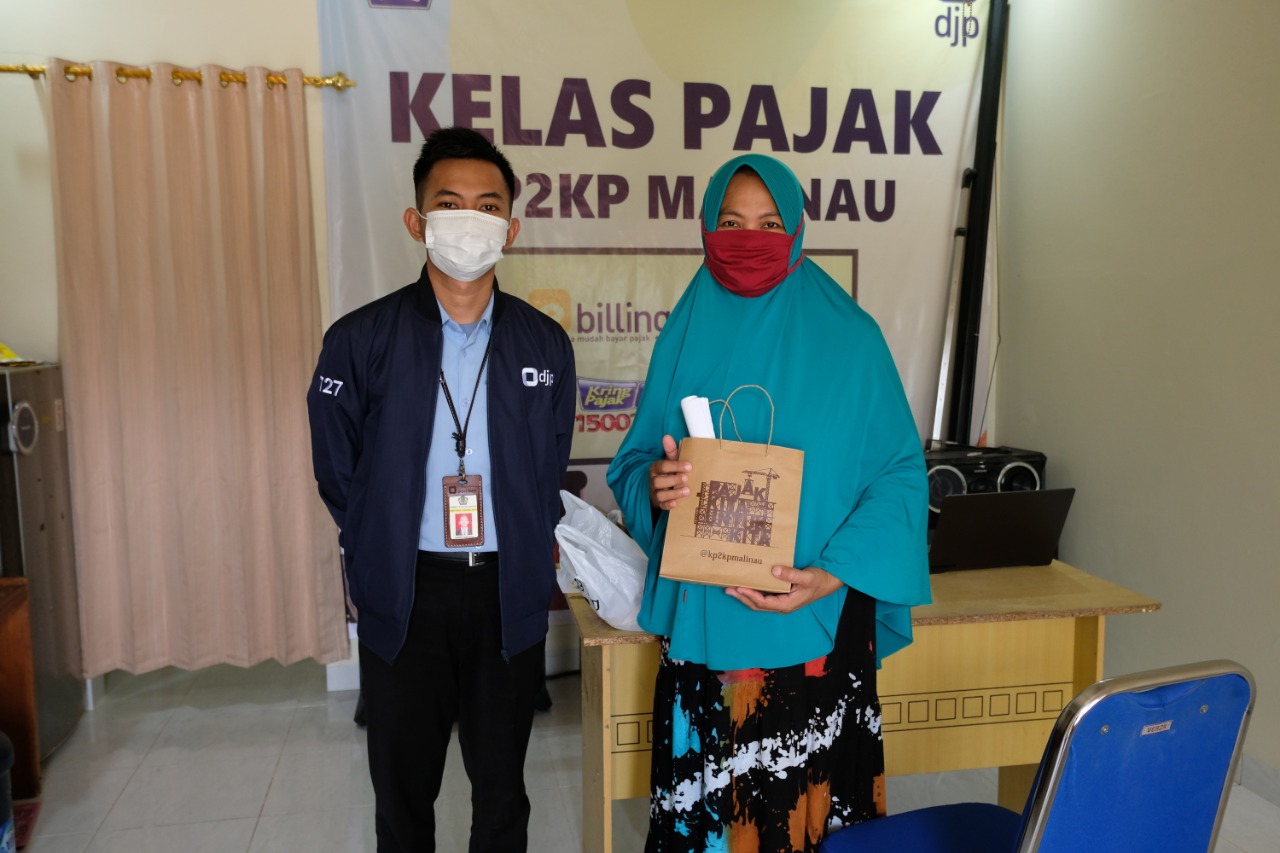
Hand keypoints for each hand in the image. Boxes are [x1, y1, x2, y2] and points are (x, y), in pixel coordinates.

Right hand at [648, 434, 690, 509]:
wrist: (658, 488)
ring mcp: (654, 493)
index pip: (662, 466)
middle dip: (673, 480)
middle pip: (658, 481)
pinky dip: (667, 505)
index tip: (689, 466)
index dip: (675, 466)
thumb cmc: (667, 473)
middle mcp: (652, 481)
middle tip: (686, 478)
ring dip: (673, 493)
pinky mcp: (658, 504)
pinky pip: (661, 506)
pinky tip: (675, 504)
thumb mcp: (669, 462)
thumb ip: (671, 451)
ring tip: (687, 491)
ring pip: (660, 495)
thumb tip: (667, 436)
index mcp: (655, 469)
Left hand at [726, 565, 843, 613]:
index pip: (764, 602)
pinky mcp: (781, 596)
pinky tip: (746, 585)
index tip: (740, 588)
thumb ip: (791, 574)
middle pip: (757, 605)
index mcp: (787, 604)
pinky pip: (763, 597)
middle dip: (742, 598)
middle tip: (728, 589)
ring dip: (745, 596)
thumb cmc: (818, 580)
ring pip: (759, 602)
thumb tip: (775, 570)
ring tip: (732, 588)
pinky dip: (753, 592)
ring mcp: (781, 602)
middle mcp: (782, 606)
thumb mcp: (806, 577)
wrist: (827, 582)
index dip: (750, 596)